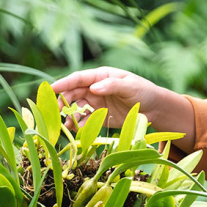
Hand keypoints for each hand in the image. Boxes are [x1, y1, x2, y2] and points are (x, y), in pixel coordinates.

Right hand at [50, 67, 166, 128]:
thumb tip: (93, 88)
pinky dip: (79, 125)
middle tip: (58, 112)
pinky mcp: (100, 116)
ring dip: (69, 115)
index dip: (64, 83)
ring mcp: (96, 102)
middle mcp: (95, 88)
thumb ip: (112, 85)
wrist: (154, 109)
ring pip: (77, 107)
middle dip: (64, 101)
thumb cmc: (143, 91)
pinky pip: (85, 120)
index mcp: (101, 76)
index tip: (51, 89)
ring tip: (66, 125)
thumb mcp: (130, 86)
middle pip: (74, 93)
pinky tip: (77, 130)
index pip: (79, 78)